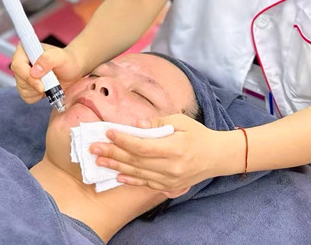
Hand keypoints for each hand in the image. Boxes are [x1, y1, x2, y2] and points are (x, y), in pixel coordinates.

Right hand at [9, 43, 84, 103]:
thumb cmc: (67, 60)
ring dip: (37, 91)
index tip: (41, 84)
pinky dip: (37, 96)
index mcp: (26, 49)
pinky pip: (26, 96)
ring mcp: (23, 75)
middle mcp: (22, 61)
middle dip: (35, 85)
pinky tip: (46, 89)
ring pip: (22, 89)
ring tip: (49, 83)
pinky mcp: (26, 86)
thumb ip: (48, 59)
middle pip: (19, 79)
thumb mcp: (61, 57)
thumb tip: (34, 71)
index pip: (17, 64)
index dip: (27, 76)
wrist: (72, 71)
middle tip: (50, 83)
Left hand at [91, 114, 242, 194]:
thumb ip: (157, 124)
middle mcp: (171, 167)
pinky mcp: (170, 187)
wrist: (217, 157)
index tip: (108, 131)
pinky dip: (130, 180)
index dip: (123, 140)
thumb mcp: (180, 122)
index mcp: (175, 148)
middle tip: (93, 147)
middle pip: (136, 161)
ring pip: (138, 173)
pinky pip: (146, 184)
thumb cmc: (198, 135)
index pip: (142, 146)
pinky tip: (117, 175)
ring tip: (99, 161)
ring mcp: (170, 180)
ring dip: (116, 167)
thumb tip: (135, 126)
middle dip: (112, 153)